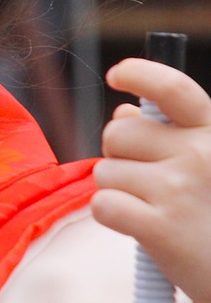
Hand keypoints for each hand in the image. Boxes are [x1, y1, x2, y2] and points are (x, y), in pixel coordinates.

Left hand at [92, 58, 210, 302]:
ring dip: (119, 191)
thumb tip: (122, 113)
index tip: (117, 75)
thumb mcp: (206, 165)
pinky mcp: (160, 227)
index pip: (172, 88)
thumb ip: (168, 135)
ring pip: (105, 172)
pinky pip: (102, 205)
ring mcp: (179, 189)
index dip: (138, 73)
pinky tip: (144, 229)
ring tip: (157, 211)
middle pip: (116, 134)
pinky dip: (114, 218)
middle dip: (120, 156)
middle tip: (151, 185)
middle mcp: (199, 154)